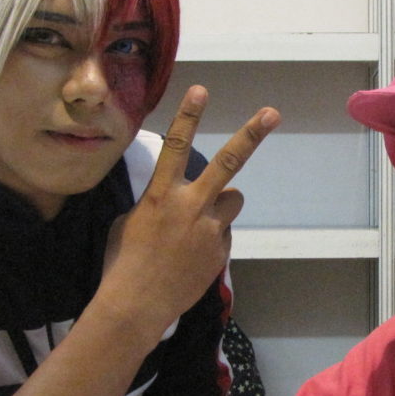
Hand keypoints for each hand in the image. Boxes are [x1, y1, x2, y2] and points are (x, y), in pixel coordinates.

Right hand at [100, 85, 279, 342]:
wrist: (136, 305)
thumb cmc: (123, 261)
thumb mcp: (130, 222)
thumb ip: (158, 202)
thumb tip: (177, 199)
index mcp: (161, 194)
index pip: (175, 146)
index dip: (189, 116)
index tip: (202, 90)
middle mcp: (191, 205)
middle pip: (228, 162)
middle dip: (251, 134)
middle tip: (272, 113)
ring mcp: (210, 229)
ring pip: (232, 200)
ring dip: (221, 205)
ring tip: (199, 226)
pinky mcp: (221, 251)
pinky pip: (223, 232)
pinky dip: (213, 237)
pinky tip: (193, 256)